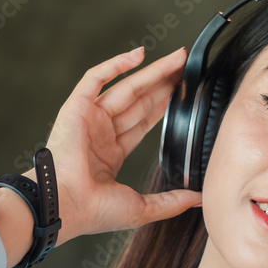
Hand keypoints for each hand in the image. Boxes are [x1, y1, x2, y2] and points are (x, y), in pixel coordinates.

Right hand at [38, 46, 201, 237]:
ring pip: (126, 87)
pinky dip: (116, 65)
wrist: (68, 205)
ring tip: (178, 58)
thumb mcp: (142, 209)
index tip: (183, 93)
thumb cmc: (94, 212)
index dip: (163, 106)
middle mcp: (100, 133)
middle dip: (163, 83)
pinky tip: (140, 55)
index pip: (142, 122)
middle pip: (138, 100)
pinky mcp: (77, 108)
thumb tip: (199, 199)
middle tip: (185, 67)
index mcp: (110, 154)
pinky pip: (96, 78)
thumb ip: (171, 201)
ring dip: (152, 71)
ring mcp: (89, 119)